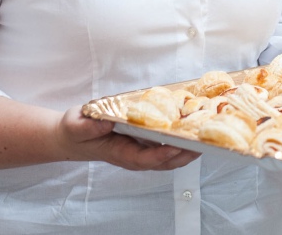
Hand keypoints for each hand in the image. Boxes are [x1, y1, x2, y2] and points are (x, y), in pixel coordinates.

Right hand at [53, 106, 198, 171]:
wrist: (73, 136)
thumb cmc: (76, 131)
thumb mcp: (76, 125)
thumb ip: (90, 125)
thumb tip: (106, 121)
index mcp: (121, 154)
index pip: (146, 159)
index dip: (163, 154)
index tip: (178, 145)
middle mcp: (135, 156)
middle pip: (166, 161)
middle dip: (187, 153)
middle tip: (206, 139)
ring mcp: (142, 152)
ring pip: (171, 156)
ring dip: (189, 147)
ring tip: (208, 133)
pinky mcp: (145, 144)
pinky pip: (167, 145)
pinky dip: (182, 139)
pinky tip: (193, 127)